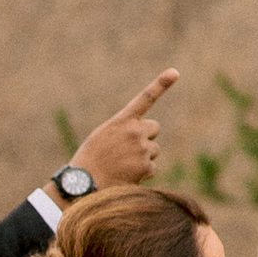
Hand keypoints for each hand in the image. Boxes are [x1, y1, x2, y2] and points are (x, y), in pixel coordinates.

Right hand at [77, 65, 179, 191]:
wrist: (83, 184)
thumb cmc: (90, 160)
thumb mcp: (103, 136)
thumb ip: (123, 129)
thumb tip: (143, 135)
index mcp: (121, 121)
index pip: (144, 98)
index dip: (161, 84)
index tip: (174, 72)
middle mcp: (134, 131)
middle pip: (154, 128)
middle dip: (146, 136)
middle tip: (127, 149)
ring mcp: (142, 148)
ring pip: (154, 149)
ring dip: (143, 156)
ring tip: (122, 165)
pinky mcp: (147, 165)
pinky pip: (152, 167)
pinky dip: (142, 173)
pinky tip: (126, 175)